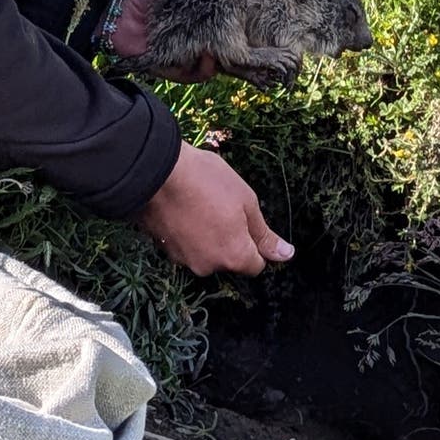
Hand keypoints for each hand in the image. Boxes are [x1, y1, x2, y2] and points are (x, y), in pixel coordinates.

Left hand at [110, 0, 242, 82]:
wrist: (121, 9)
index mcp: (208, 25)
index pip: (235, 33)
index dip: (247, 32)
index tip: (259, 24)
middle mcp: (201, 45)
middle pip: (228, 54)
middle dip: (237, 50)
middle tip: (243, 40)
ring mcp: (188, 59)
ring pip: (213, 67)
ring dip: (218, 59)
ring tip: (217, 48)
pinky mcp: (174, 70)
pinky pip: (193, 75)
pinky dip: (200, 68)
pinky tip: (203, 55)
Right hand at [137, 142, 292, 276]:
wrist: (154, 172)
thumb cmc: (206, 181)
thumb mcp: (246, 201)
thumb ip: (264, 234)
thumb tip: (286, 255)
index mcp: (234, 257)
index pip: (255, 265)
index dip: (255, 242)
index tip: (245, 220)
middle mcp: (209, 267)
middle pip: (228, 259)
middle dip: (229, 239)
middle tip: (221, 206)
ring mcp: (183, 260)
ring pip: (205, 252)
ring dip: (206, 235)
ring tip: (199, 204)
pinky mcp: (163, 250)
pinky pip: (184, 245)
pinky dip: (186, 232)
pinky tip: (182, 208)